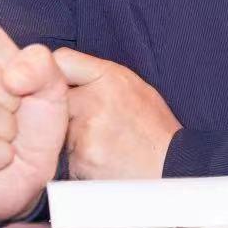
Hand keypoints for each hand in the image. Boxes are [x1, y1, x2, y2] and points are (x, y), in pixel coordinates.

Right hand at [0, 24, 67, 225]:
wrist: (25, 177)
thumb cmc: (32, 126)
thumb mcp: (51, 87)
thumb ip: (41, 65)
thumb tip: (11, 77)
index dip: (15, 66)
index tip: (19, 88)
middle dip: (11, 105)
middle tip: (10, 119)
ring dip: (6, 132)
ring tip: (2, 139)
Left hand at [53, 49, 182, 179]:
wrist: (171, 167)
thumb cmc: (154, 127)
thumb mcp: (134, 87)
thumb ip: (97, 76)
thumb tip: (62, 69)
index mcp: (109, 76)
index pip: (63, 60)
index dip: (60, 73)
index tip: (66, 85)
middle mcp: (94, 100)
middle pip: (56, 98)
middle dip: (66, 109)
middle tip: (92, 121)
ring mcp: (85, 132)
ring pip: (58, 129)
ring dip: (71, 137)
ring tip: (103, 141)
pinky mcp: (80, 159)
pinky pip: (65, 155)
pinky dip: (78, 158)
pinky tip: (102, 157)